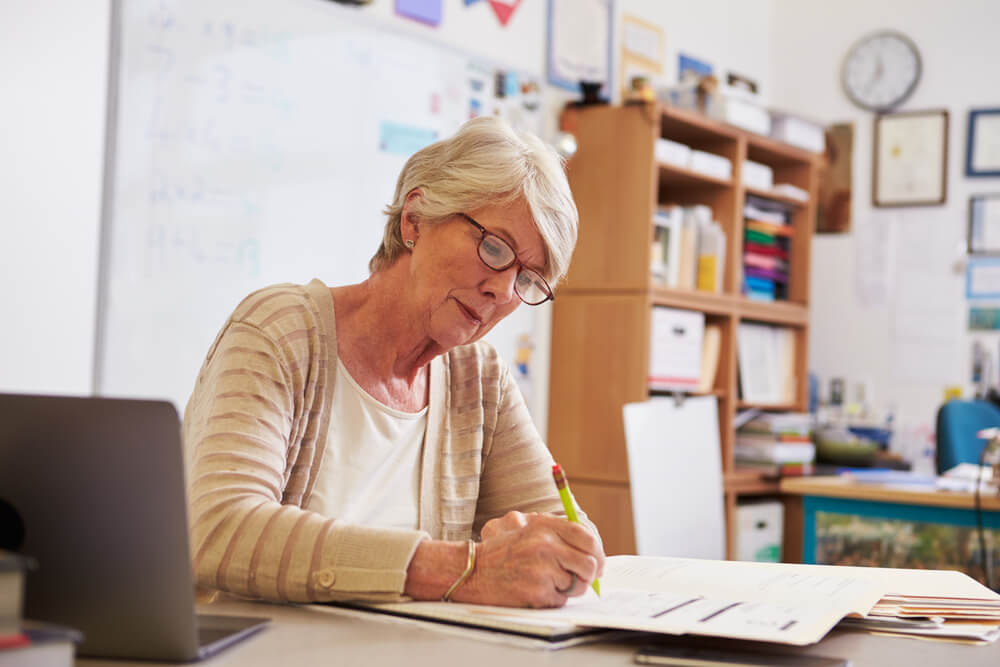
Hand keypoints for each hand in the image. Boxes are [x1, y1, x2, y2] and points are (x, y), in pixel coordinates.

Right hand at [459, 511, 604, 607]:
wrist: (471, 570)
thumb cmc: (500, 550)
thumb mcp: (525, 527)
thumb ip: (556, 532)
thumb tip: (590, 549)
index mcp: (544, 526)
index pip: (586, 537)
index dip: (597, 552)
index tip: (598, 562)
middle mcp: (545, 545)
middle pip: (589, 564)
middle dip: (589, 575)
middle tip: (581, 579)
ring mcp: (542, 570)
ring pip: (578, 585)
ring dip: (569, 588)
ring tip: (548, 582)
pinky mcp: (538, 593)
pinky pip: (561, 600)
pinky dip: (553, 599)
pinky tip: (535, 591)